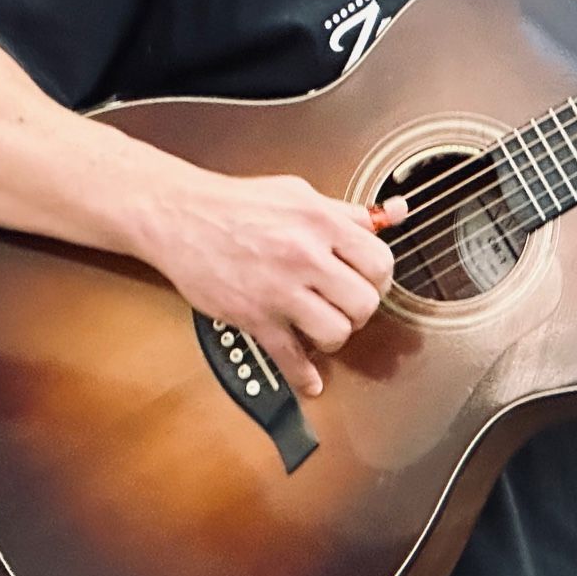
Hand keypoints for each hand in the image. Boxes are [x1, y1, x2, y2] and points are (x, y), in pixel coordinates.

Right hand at [143, 174, 404, 397]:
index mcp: (321, 222)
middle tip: (347, 305)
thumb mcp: (301, 194)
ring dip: (335, 335)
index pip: (380, 261)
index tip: (369, 281)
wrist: (181, 216)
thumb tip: (395, 213)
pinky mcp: (253, 316)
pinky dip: (304, 376)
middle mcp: (304, 255)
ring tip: (324, 326)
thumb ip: (350, 211)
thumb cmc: (239, 203)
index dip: (380, 277)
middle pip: (364, 302)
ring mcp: (279, 289)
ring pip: (336, 332)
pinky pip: (289, 357)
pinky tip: (311, 381)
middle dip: (361, 309)